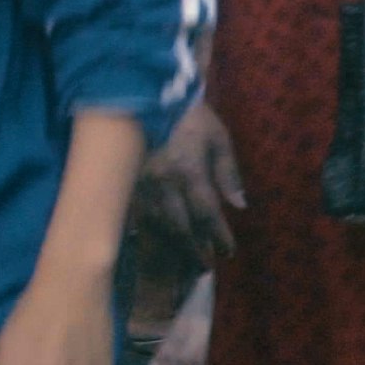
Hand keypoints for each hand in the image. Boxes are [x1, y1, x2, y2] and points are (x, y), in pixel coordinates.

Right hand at [137, 103, 244, 258]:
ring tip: (184, 261)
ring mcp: (140, 186)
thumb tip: (239, 205)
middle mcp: (163, 185)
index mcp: (190, 172)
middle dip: (193, 250)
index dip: (218, 236)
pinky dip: (146, 233)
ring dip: (172, 246)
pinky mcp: (124, 184)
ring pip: (157, 226)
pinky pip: (135, 216)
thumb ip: (228, 172)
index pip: (207, 213)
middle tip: (205, 268)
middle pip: (180, 227)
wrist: (148, 96)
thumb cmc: (191, 117)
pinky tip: (152, 244)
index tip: (228, 252)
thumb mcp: (218, 138)